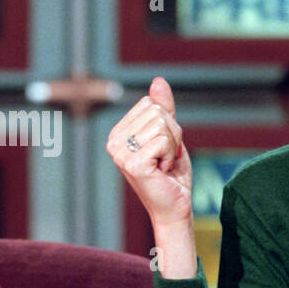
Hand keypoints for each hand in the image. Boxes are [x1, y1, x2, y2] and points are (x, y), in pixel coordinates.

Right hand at [107, 77, 192, 228]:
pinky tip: (162, 171)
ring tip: (163, 164)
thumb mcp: (169, 135)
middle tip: (165, 157)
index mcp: (118, 133)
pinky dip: (171, 155)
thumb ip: (163, 109)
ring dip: (172, 146)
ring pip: (162, 125)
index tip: (162, 147)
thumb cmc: (171, 174)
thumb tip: (158, 81)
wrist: (174, 206)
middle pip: (156, 112)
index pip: (150, 103)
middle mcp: (114, 142)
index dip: (166, 123)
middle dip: (172, 134)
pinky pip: (163, 140)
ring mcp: (121, 154)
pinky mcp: (133, 164)